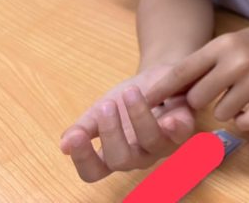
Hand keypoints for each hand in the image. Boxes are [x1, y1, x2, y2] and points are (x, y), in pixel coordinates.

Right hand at [59, 65, 194, 181]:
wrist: (160, 76)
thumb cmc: (128, 100)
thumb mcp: (103, 108)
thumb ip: (85, 126)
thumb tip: (63, 145)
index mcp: (113, 154)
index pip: (93, 172)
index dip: (83, 160)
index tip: (74, 137)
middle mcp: (138, 156)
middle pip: (120, 160)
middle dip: (111, 133)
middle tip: (105, 106)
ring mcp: (162, 145)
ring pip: (150, 142)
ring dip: (138, 117)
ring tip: (130, 92)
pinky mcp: (184, 129)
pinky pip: (181, 134)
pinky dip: (175, 127)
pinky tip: (168, 117)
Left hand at [144, 20, 248, 131]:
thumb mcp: (227, 44)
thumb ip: (201, 65)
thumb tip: (167, 92)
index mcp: (222, 45)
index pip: (183, 71)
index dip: (161, 90)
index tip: (143, 102)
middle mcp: (238, 60)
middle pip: (197, 99)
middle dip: (200, 102)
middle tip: (213, 93)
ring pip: (220, 113)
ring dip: (224, 110)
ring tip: (237, 95)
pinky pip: (245, 122)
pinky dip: (243, 119)